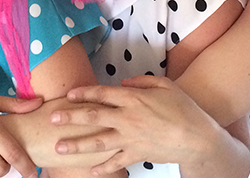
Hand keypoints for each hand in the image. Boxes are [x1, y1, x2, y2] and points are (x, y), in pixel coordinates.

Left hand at [50, 75, 229, 174]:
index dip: (84, 93)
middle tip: (52, 118)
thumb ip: (142, 81)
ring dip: (77, 145)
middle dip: (70, 117)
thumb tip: (123, 82)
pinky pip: (115, 162)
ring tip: (60, 147)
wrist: (197, 137)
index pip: (102, 94)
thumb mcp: (164, 85)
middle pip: (93, 117)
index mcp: (133, 98)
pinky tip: (91, 171)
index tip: (69, 95)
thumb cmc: (183, 108)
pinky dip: (103, 168)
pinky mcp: (136, 155)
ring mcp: (130, 139)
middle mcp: (127, 118)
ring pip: (98, 142)